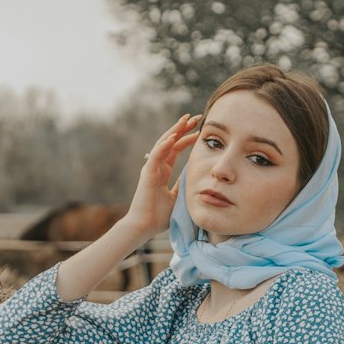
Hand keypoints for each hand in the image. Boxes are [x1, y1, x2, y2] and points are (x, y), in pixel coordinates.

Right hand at [127, 112, 201, 235]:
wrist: (144, 227)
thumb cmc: (158, 216)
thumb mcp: (177, 198)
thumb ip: (183, 185)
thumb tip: (196, 179)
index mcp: (163, 171)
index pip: (176, 149)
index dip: (187, 139)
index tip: (200, 130)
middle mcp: (157, 166)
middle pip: (170, 142)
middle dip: (183, 128)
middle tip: (195, 116)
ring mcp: (151, 168)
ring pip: (163, 144)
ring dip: (175, 131)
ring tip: (185, 120)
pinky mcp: (147, 174)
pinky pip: (156, 156)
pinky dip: (164, 145)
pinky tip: (173, 137)